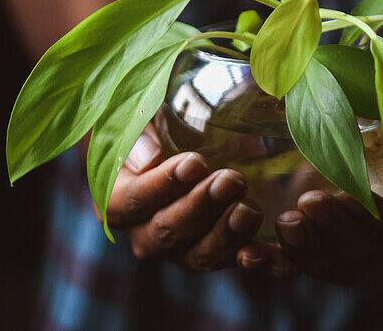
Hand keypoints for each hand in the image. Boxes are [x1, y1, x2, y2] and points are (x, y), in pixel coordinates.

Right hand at [104, 125, 263, 271]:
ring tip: (250, 210)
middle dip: (200, 207)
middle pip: (167, 232)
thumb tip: (150, 156)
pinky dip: (248, 258)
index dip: (162, 185)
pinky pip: (229, 262)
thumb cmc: (154, 127)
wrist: (178, 148)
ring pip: (199, 254)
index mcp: (117, 200)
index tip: (195, 162)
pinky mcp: (213, 252)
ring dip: (225, 234)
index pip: (131, 201)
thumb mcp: (142, 120)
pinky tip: (265, 249)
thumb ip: (141, 134)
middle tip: (230, 180)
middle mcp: (144, 233)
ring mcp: (179, 249)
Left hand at [236, 173, 382, 287]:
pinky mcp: (327, 252)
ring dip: (308, 250)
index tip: (352, 196)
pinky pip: (305, 266)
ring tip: (286, 221)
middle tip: (310, 202)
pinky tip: (253, 254)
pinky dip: (279, 262)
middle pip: (372, 263)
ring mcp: (361, 260)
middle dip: (338, 234)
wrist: (381, 126)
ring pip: (336, 270)